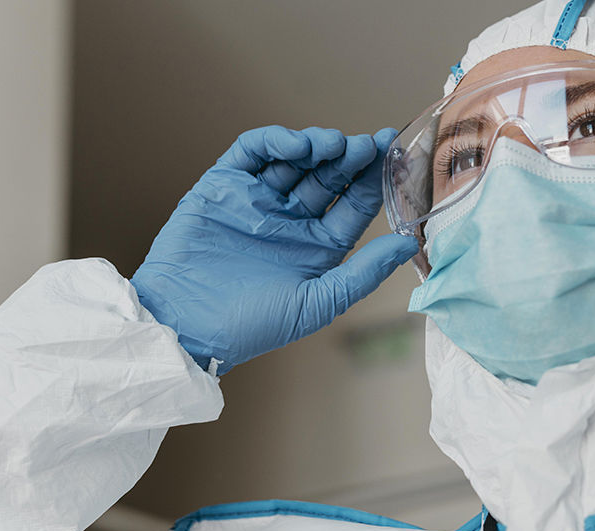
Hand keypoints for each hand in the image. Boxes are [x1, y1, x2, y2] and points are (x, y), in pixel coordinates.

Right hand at [131, 125, 417, 374]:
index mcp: (318, 246)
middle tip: (368, 145)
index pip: (353, 204)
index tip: (394, 156)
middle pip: (328, 176)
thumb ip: (364, 273)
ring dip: (317, 146)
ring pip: (295, 159)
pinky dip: (276, 141)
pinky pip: (252, 153)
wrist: (186, 324)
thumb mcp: (318, 302)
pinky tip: (297, 145)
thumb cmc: (252, 325)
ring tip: (334, 145)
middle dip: (350, 158)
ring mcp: (257, 200)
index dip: (374, 180)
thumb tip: (408, 243)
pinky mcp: (223, 186)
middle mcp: (291, 220)